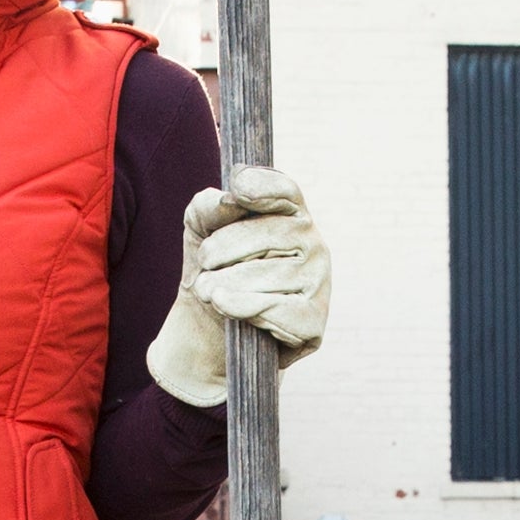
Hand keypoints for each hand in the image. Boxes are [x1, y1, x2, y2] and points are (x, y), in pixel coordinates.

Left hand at [146, 165, 330, 406]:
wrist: (209, 332)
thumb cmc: (213, 274)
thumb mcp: (200, 232)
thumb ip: (208, 207)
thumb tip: (229, 201)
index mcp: (292, 216)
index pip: (286, 191)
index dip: (264, 187)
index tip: (238, 190)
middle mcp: (313, 244)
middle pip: (268, 234)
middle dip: (221, 250)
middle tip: (204, 265)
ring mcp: (319, 281)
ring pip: (267, 275)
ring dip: (224, 284)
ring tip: (208, 292)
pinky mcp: (314, 320)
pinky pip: (275, 309)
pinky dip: (242, 308)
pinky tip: (225, 307)